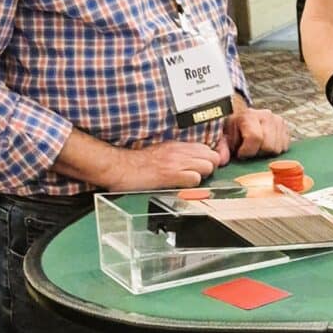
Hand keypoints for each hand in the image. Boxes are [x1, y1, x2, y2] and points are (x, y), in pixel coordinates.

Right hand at [108, 138, 225, 189]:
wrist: (120, 167)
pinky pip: (195, 179)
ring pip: (207, 166)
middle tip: (198, 175)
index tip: (205, 167)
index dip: (209, 160)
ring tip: (188, 181)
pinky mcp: (171, 174)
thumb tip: (193, 163)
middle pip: (212, 157)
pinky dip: (192, 185)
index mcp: (177, 145)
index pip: (207, 148)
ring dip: (202, 176)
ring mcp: (176, 162)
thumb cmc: (137, 163)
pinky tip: (181, 186)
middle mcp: (180, 151)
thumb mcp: (161, 152)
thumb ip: (178, 155)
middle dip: (209, 168)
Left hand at [224, 101, 289, 159]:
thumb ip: (221, 148)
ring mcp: (278, 121)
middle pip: (269, 146)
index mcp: (249, 115)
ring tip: (257, 146)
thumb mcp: (224, 136)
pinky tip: (266, 144)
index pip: (255, 138)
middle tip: (250, 149)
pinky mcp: (285, 127)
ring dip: (267, 151)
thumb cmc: (233, 128)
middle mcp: (266, 115)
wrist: (242, 117)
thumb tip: (222, 160)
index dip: (247, 151)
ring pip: (278, 148)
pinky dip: (275, 149)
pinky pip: (285, 147)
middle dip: (258, 152)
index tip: (241, 153)